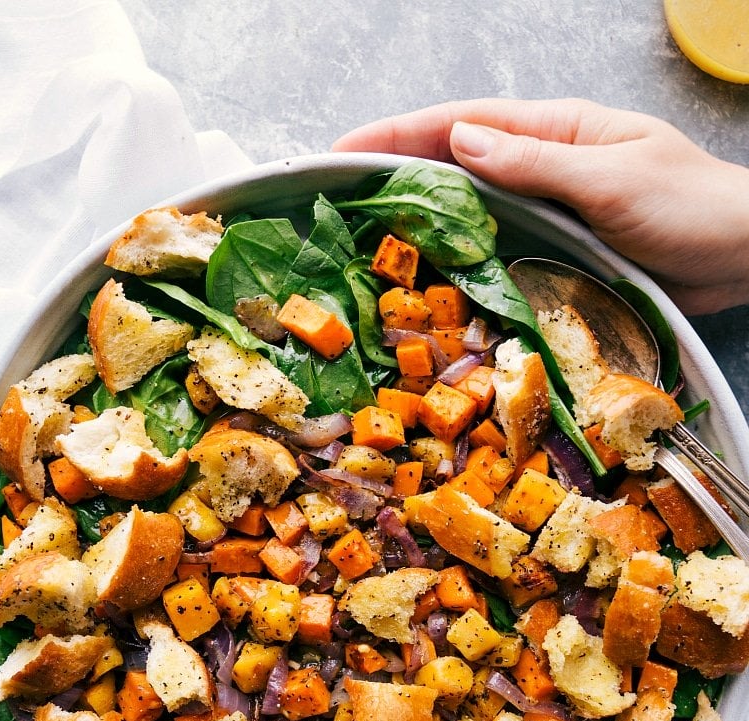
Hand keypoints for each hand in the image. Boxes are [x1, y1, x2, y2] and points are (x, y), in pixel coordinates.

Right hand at [333, 98, 748, 315]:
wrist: (741, 254)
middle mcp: (544, 167)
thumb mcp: (611, 177)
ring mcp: (549, 210)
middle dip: (397, 172)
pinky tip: (434, 272)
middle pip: (456, 162)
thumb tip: (460, 140)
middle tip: (338, 195)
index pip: (463, 123)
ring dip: (423, 218)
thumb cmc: (691, 206)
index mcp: (556, 132)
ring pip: (472, 208)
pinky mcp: (559, 251)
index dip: (399, 134)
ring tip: (368, 235)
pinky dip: (463, 256)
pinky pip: (500, 249)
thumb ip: (536, 162)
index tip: (344, 149)